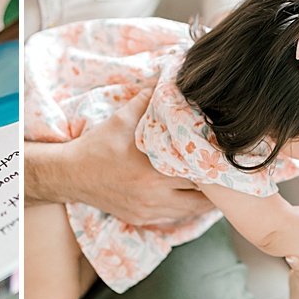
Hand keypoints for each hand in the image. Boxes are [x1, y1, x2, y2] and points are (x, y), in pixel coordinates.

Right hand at [55, 92, 211, 224]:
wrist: (70, 174)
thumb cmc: (98, 144)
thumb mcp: (122, 118)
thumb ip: (149, 100)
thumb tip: (169, 79)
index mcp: (152, 170)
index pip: (196, 172)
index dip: (213, 165)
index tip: (226, 157)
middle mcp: (153, 195)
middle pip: (200, 196)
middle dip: (215, 186)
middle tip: (228, 172)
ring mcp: (148, 210)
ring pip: (190, 211)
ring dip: (205, 200)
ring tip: (219, 187)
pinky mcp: (142, 218)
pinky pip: (174, 216)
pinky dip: (186, 206)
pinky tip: (194, 195)